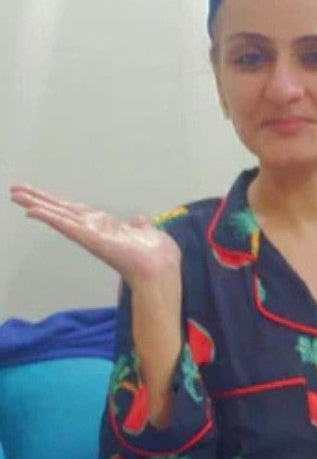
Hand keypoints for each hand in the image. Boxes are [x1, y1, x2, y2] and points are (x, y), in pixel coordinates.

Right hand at [9, 184, 180, 288]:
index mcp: (105, 227)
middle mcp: (93, 229)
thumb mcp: (147, 233)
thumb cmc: (156, 255)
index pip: (76, 211)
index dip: (58, 203)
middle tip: (15, 190)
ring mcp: (89, 234)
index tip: (41, 196)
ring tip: (14, 194)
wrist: (159, 268)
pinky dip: (48, 217)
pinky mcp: (88, 238)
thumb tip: (138, 219)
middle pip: (61, 210)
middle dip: (39, 200)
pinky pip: (64, 225)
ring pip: (58, 215)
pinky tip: (31, 209)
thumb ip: (139, 226)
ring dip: (36, 204)